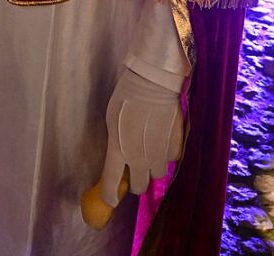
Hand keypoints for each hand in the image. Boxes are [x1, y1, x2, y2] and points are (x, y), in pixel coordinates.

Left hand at [100, 68, 182, 205]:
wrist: (152, 83)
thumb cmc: (126, 97)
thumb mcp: (111, 120)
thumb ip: (115, 144)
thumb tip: (118, 160)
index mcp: (117, 150)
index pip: (110, 185)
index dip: (109, 196)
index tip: (110, 199)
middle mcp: (138, 158)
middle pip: (138, 187)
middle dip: (134, 180)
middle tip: (132, 168)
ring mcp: (158, 155)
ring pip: (156, 175)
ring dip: (151, 167)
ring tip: (148, 147)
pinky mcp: (175, 148)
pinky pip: (170, 160)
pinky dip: (165, 154)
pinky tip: (161, 137)